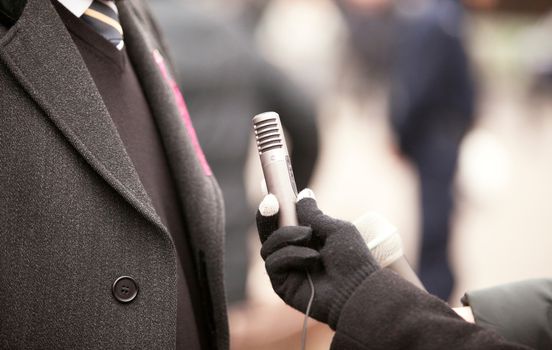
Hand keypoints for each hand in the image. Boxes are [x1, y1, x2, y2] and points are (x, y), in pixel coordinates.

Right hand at [256, 189, 379, 328]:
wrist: (358, 288)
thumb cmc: (352, 259)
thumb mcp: (334, 228)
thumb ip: (313, 214)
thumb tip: (303, 193)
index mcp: (304, 238)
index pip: (282, 219)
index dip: (273, 204)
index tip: (268, 186)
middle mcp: (291, 252)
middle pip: (266, 232)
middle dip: (266, 215)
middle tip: (272, 202)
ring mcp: (285, 269)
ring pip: (268, 245)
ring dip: (287, 236)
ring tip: (310, 239)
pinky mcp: (281, 285)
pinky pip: (273, 262)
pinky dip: (291, 255)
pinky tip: (311, 259)